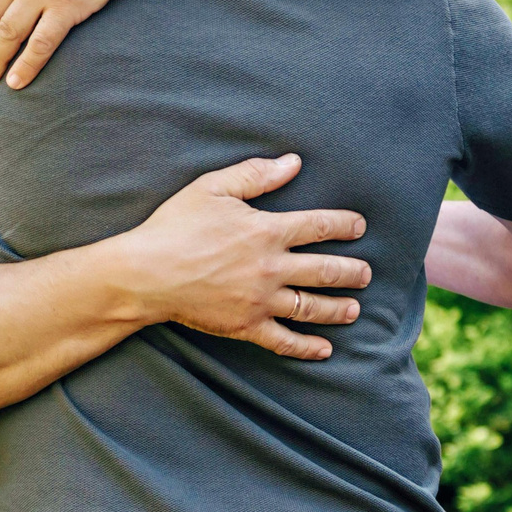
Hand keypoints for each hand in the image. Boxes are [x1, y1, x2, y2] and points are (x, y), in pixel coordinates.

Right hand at [114, 155, 370, 358]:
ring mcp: (260, 300)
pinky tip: (325, 349)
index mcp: (266, 231)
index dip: (345, 225)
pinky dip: (307, 346)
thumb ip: (256, 174)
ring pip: (311, 307)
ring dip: (338, 308)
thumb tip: (294, 162)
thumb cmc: (175, 226)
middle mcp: (270, 267)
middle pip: (325, 270)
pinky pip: (283, 340)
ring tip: (354, 309)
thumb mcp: (213, 188)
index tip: (360, 227)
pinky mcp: (245, 326)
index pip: (319, 226)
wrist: (145, 273)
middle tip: (366, 273)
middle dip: (351, 272)